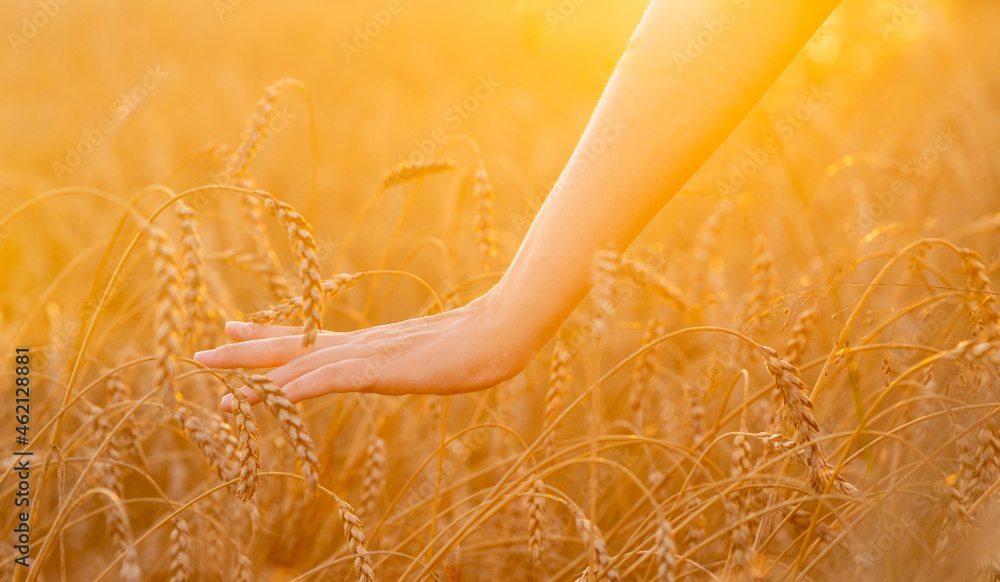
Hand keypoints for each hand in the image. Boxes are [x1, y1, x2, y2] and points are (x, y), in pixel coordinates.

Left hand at [193, 294, 531, 411]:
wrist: (500, 334)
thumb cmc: (475, 346)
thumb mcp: (432, 358)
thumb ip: (410, 360)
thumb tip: (405, 361)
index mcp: (368, 345)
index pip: (308, 339)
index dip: (267, 335)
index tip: (232, 328)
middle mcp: (360, 345)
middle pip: (292, 348)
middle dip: (244, 352)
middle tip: (200, 353)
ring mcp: (369, 355)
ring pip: (301, 365)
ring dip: (258, 376)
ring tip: (219, 385)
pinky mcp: (382, 368)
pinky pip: (332, 379)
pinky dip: (299, 387)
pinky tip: (272, 395)